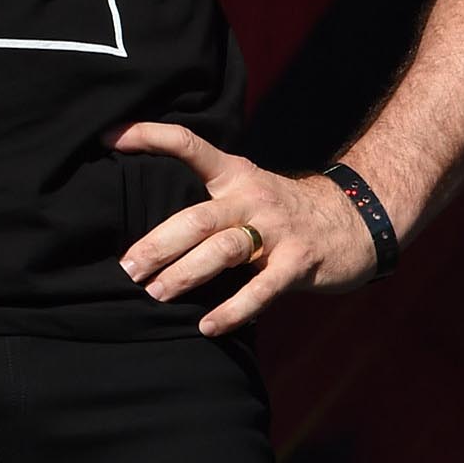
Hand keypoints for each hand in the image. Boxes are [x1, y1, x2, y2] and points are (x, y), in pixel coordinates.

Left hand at [112, 122, 381, 335]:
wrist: (356, 221)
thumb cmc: (284, 213)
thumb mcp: (247, 192)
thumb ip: (208, 203)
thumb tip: (147, 230)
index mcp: (235, 175)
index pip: (190, 146)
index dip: (150, 136)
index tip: (107, 137)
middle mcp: (253, 198)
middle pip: (197, 218)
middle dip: (157, 244)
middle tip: (127, 267)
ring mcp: (278, 230)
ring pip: (224, 250)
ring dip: (186, 274)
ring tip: (155, 294)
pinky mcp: (300, 262)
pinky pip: (261, 290)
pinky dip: (233, 310)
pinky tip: (207, 326)